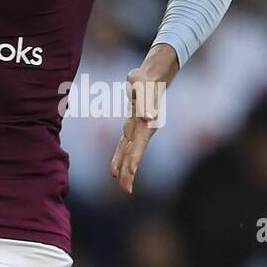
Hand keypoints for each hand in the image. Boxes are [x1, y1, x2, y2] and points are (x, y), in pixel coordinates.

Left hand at [111, 44, 177, 194]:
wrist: (152, 76)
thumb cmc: (145, 79)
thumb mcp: (141, 84)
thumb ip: (143, 101)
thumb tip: (147, 118)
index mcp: (145, 123)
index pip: (138, 144)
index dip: (133, 159)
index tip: (130, 173)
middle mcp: (143, 130)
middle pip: (135, 154)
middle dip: (130, 172)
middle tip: (126, 190)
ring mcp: (138, 130)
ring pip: (130, 154)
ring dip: (125, 170)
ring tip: (123, 187)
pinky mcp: (132, 128)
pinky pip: (125, 148)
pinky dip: (119, 159)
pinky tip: (114, 171)